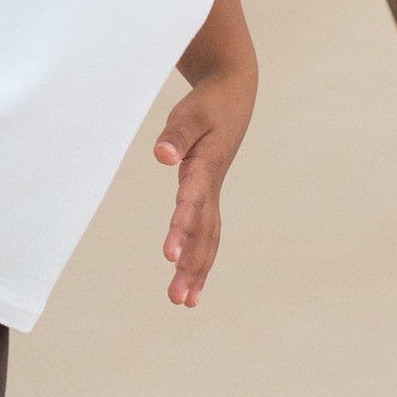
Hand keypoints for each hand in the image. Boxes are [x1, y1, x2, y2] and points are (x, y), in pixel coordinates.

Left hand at [151, 69, 254, 308]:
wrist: (234, 94)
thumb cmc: (209, 104)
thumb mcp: (191, 112)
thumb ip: (176, 135)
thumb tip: (162, 156)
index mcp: (206, 167)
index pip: (193, 202)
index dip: (181, 228)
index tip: (168, 255)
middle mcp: (211, 186)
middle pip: (203, 232)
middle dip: (191, 266)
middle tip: (178, 299)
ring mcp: (213, 192)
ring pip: (207, 238)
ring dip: (196, 270)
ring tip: (183, 302)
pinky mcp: (209, 193)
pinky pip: (206, 231)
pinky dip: (199, 256)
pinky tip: (189, 279)